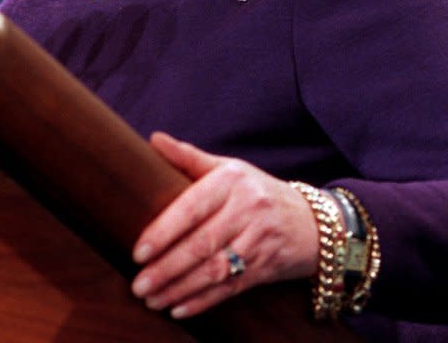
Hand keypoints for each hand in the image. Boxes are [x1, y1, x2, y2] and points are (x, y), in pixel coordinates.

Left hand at [131, 132, 319, 318]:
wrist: (309, 220)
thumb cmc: (254, 190)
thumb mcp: (228, 168)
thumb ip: (189, 157)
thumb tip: (154, 139)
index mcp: (232, 180)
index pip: (193, 207)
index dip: (164, 230)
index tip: (138, 251)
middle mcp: (248, 209)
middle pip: (202, 244)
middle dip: (167, 267)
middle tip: (138, 284)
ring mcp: (260, 240)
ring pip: (214, 270)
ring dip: (180, 288)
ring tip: (151, 299)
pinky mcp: (267, 267)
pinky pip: (230, 288)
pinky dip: (203, 301)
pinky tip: (178, 309)